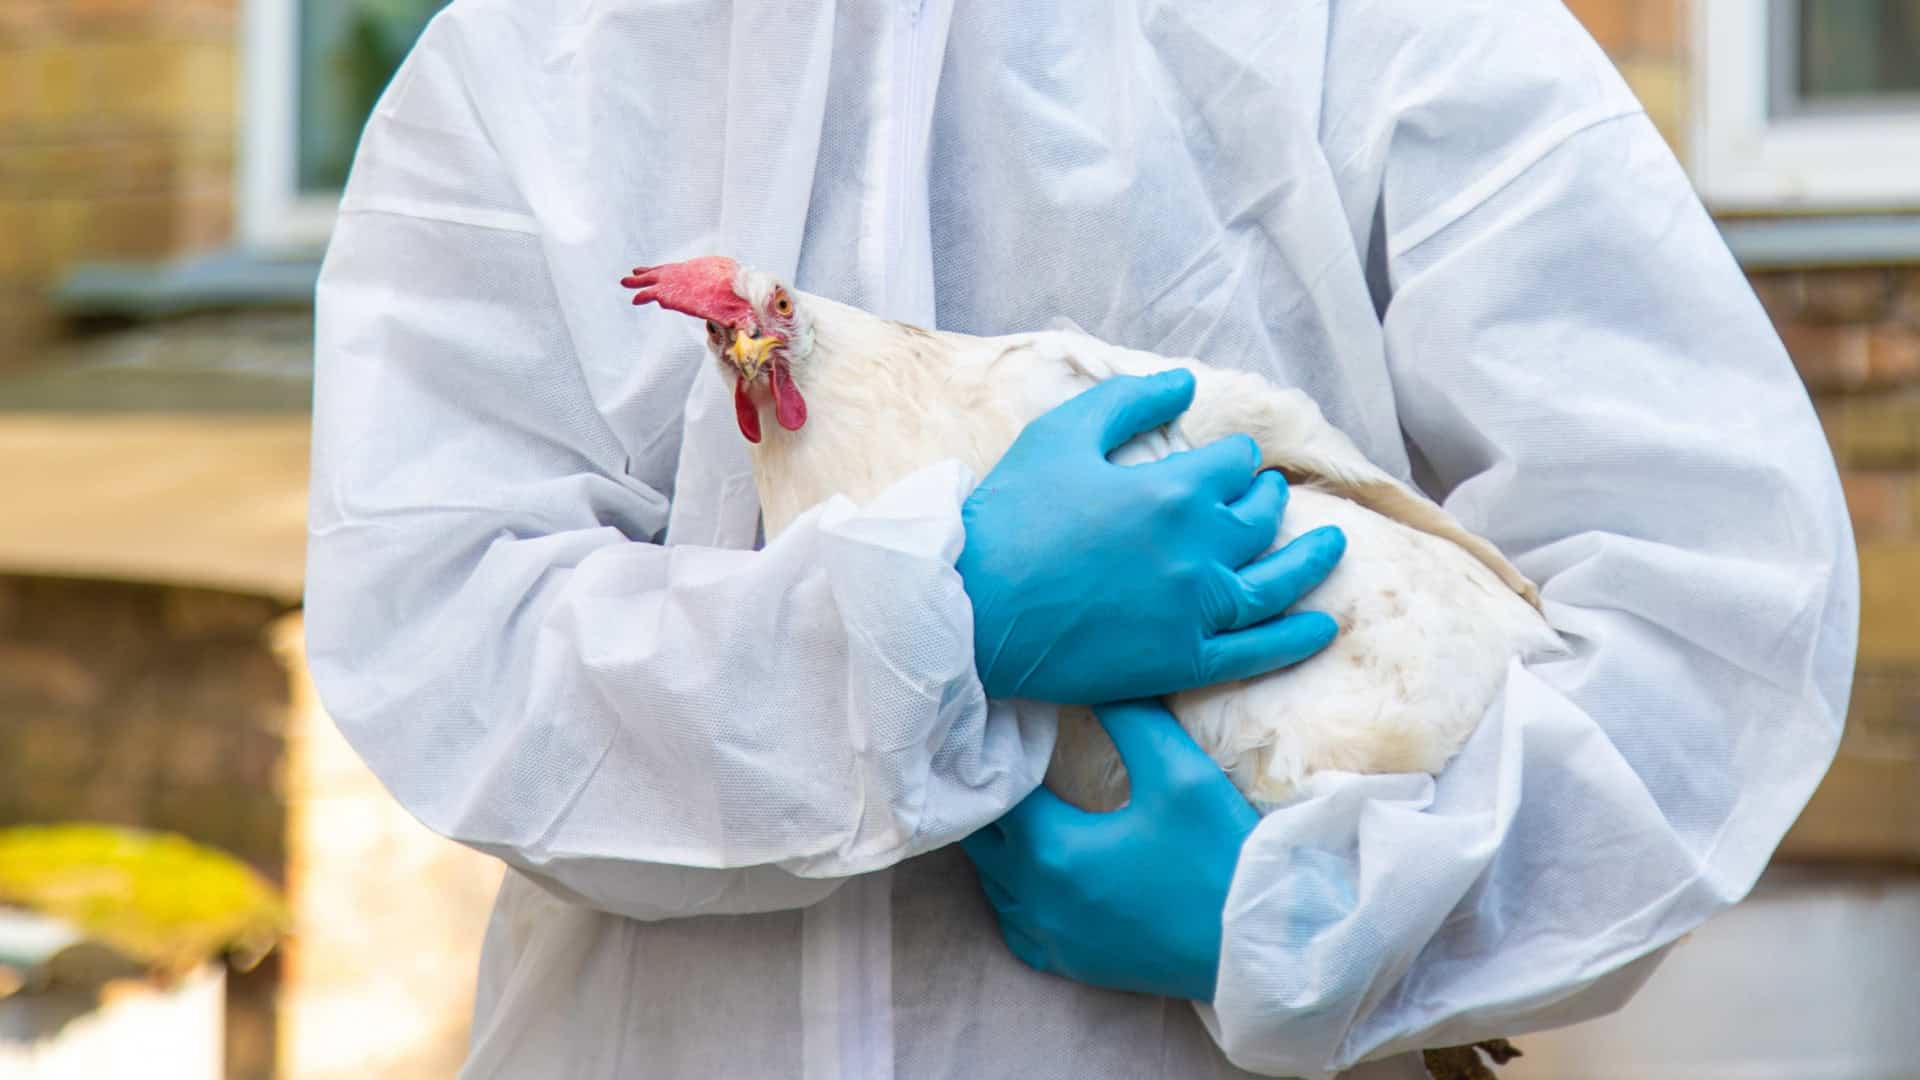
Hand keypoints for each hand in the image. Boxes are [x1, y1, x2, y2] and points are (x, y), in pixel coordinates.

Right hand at [957, 370, 1346, 704]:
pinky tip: (1322, 627)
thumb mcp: (1061, 435)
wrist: (971, 608)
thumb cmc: (1009, 515)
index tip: (1226, 462)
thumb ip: (1128, 402)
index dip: (1232, 459)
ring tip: (1331, 545)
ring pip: (1276, 581)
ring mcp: (1196, 611)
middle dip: (1266, 499)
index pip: (1232, 465)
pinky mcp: (1183, 663)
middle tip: (1265, 495)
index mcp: (1173, 491)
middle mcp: (1198, 549)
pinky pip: (1258, 652)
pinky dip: (1296, 638)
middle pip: (1259, 517)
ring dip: (1310, 558)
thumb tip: (1186, 384)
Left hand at [960, 699, 1261, 1002]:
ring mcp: (1051, 939)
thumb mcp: (1180, 771)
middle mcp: (1035, 901)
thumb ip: (1129, 718)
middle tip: (1008, 759)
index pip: (994, 790)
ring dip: (999, 845)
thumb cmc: (1220, 856)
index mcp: (1050, 850)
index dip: (998, 753)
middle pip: (982, 839)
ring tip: (1020, 805)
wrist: (1260, 944)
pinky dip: (1015, 894)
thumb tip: (1093, 678)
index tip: (1008, 723)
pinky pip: (1016, 926)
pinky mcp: (1072, 965)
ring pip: (992, 884)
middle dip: (990, 797)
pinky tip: (1039, 870)